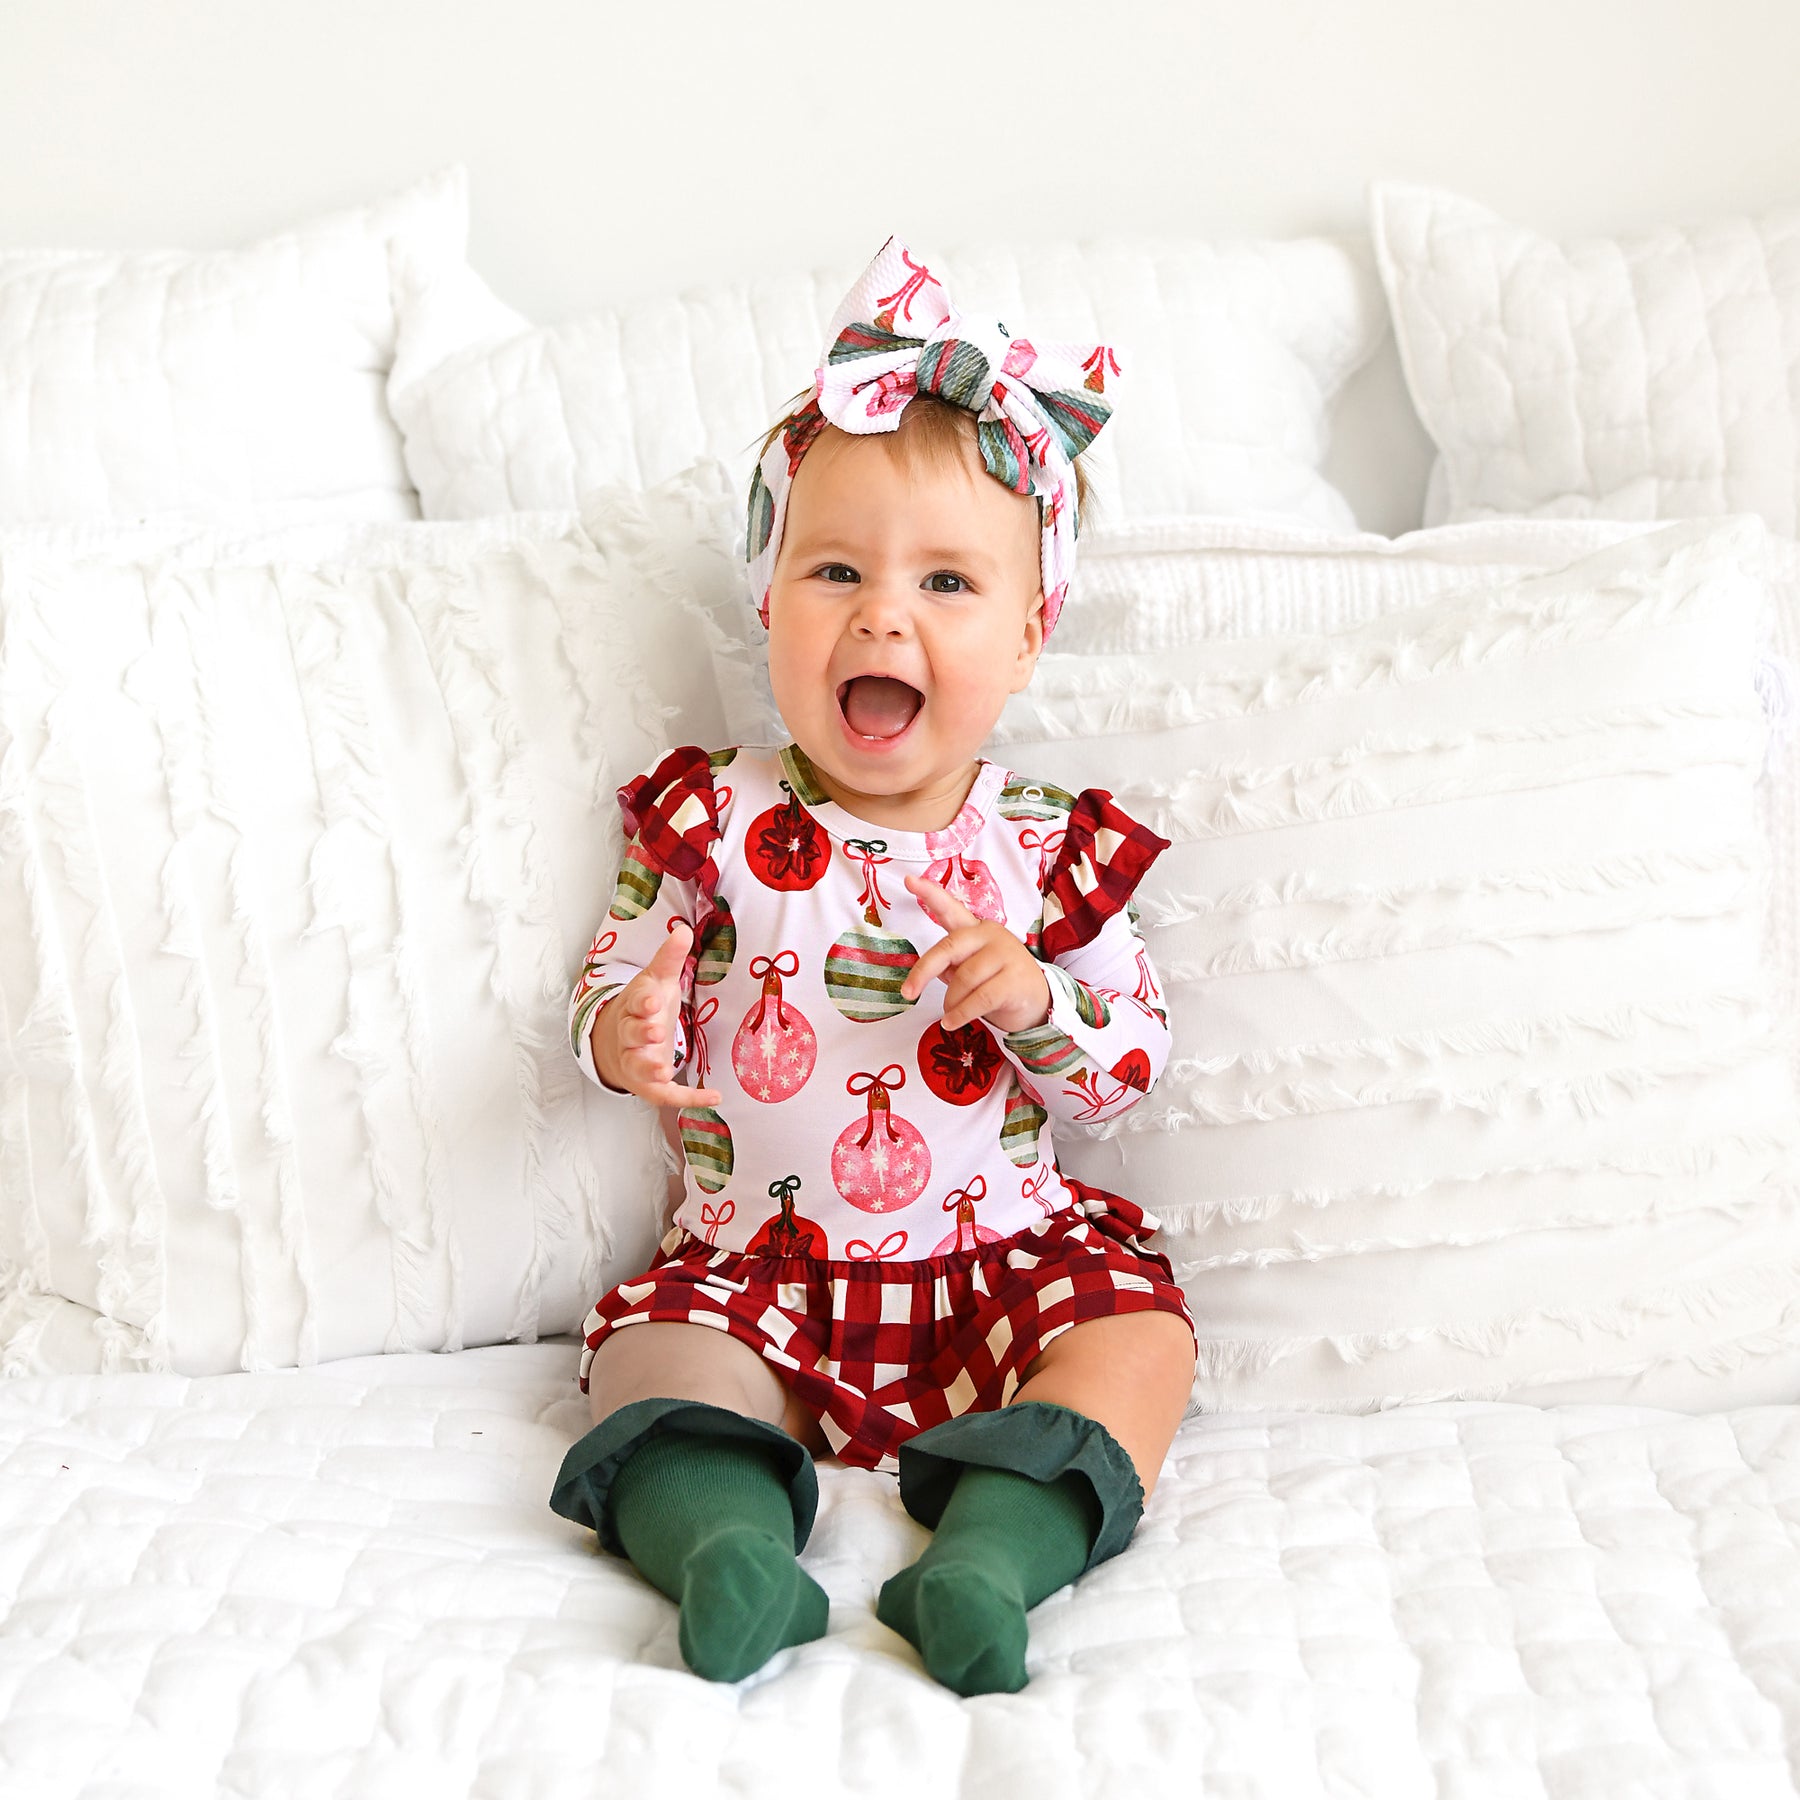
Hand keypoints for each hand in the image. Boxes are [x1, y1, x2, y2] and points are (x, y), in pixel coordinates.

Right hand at [593, 920, 721, 1108]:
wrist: (618, 1045)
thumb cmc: (643, 1009)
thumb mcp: (656, 981)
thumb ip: (669, 959)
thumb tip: (683, 930)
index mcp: (633, 1007)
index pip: (636, 1002)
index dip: (644, 1002)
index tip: (653, 1000)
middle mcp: (631, 1037)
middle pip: (632, 1035)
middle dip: (642, 1033)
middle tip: (655, 1030)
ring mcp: (638, 1063)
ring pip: (639, 1067)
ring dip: (650, 1068)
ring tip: (664, 1070)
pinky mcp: (651, 1085)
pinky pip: (667, 1095)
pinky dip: (689, 1098)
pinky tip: (715, 1098)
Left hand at [900, 874, 1051, 1034]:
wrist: (1037, 1001)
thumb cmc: (997, 981)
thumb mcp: (971, 969)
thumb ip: (950, 964)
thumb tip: (926, 972)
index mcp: (975, 929)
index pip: (951, 909)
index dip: (930, 894)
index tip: (909, 880)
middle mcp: (990, 935)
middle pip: (948, 948)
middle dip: (923, 971)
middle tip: (908, 992)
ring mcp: (1005, 954)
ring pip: (962, 980)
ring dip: (951, 1002)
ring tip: (950, 1013)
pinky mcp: (1014, 979)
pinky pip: (977, 999)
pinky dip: (960, 1014)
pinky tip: (952, 1021)